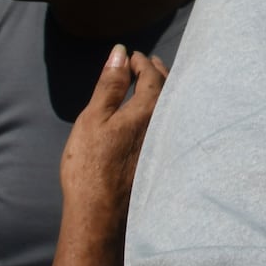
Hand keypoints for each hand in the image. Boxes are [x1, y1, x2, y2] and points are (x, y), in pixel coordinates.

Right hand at [59, 46, 167, 226]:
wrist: (101, 213)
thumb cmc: (91, 165)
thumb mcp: (94, 118)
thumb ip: (110, 84)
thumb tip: (120, 53)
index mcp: (150, 109)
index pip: (152, 74)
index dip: (141, 62)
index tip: (131, 56)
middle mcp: (167, 123)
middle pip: (170, 87)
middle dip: (158, 72)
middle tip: (147, 63)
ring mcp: (169, 142)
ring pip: (174, 105)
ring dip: (164, 90)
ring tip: (152, 84)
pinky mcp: (167, 158)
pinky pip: (172, 123)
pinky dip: (165, 110)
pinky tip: (155, 115)